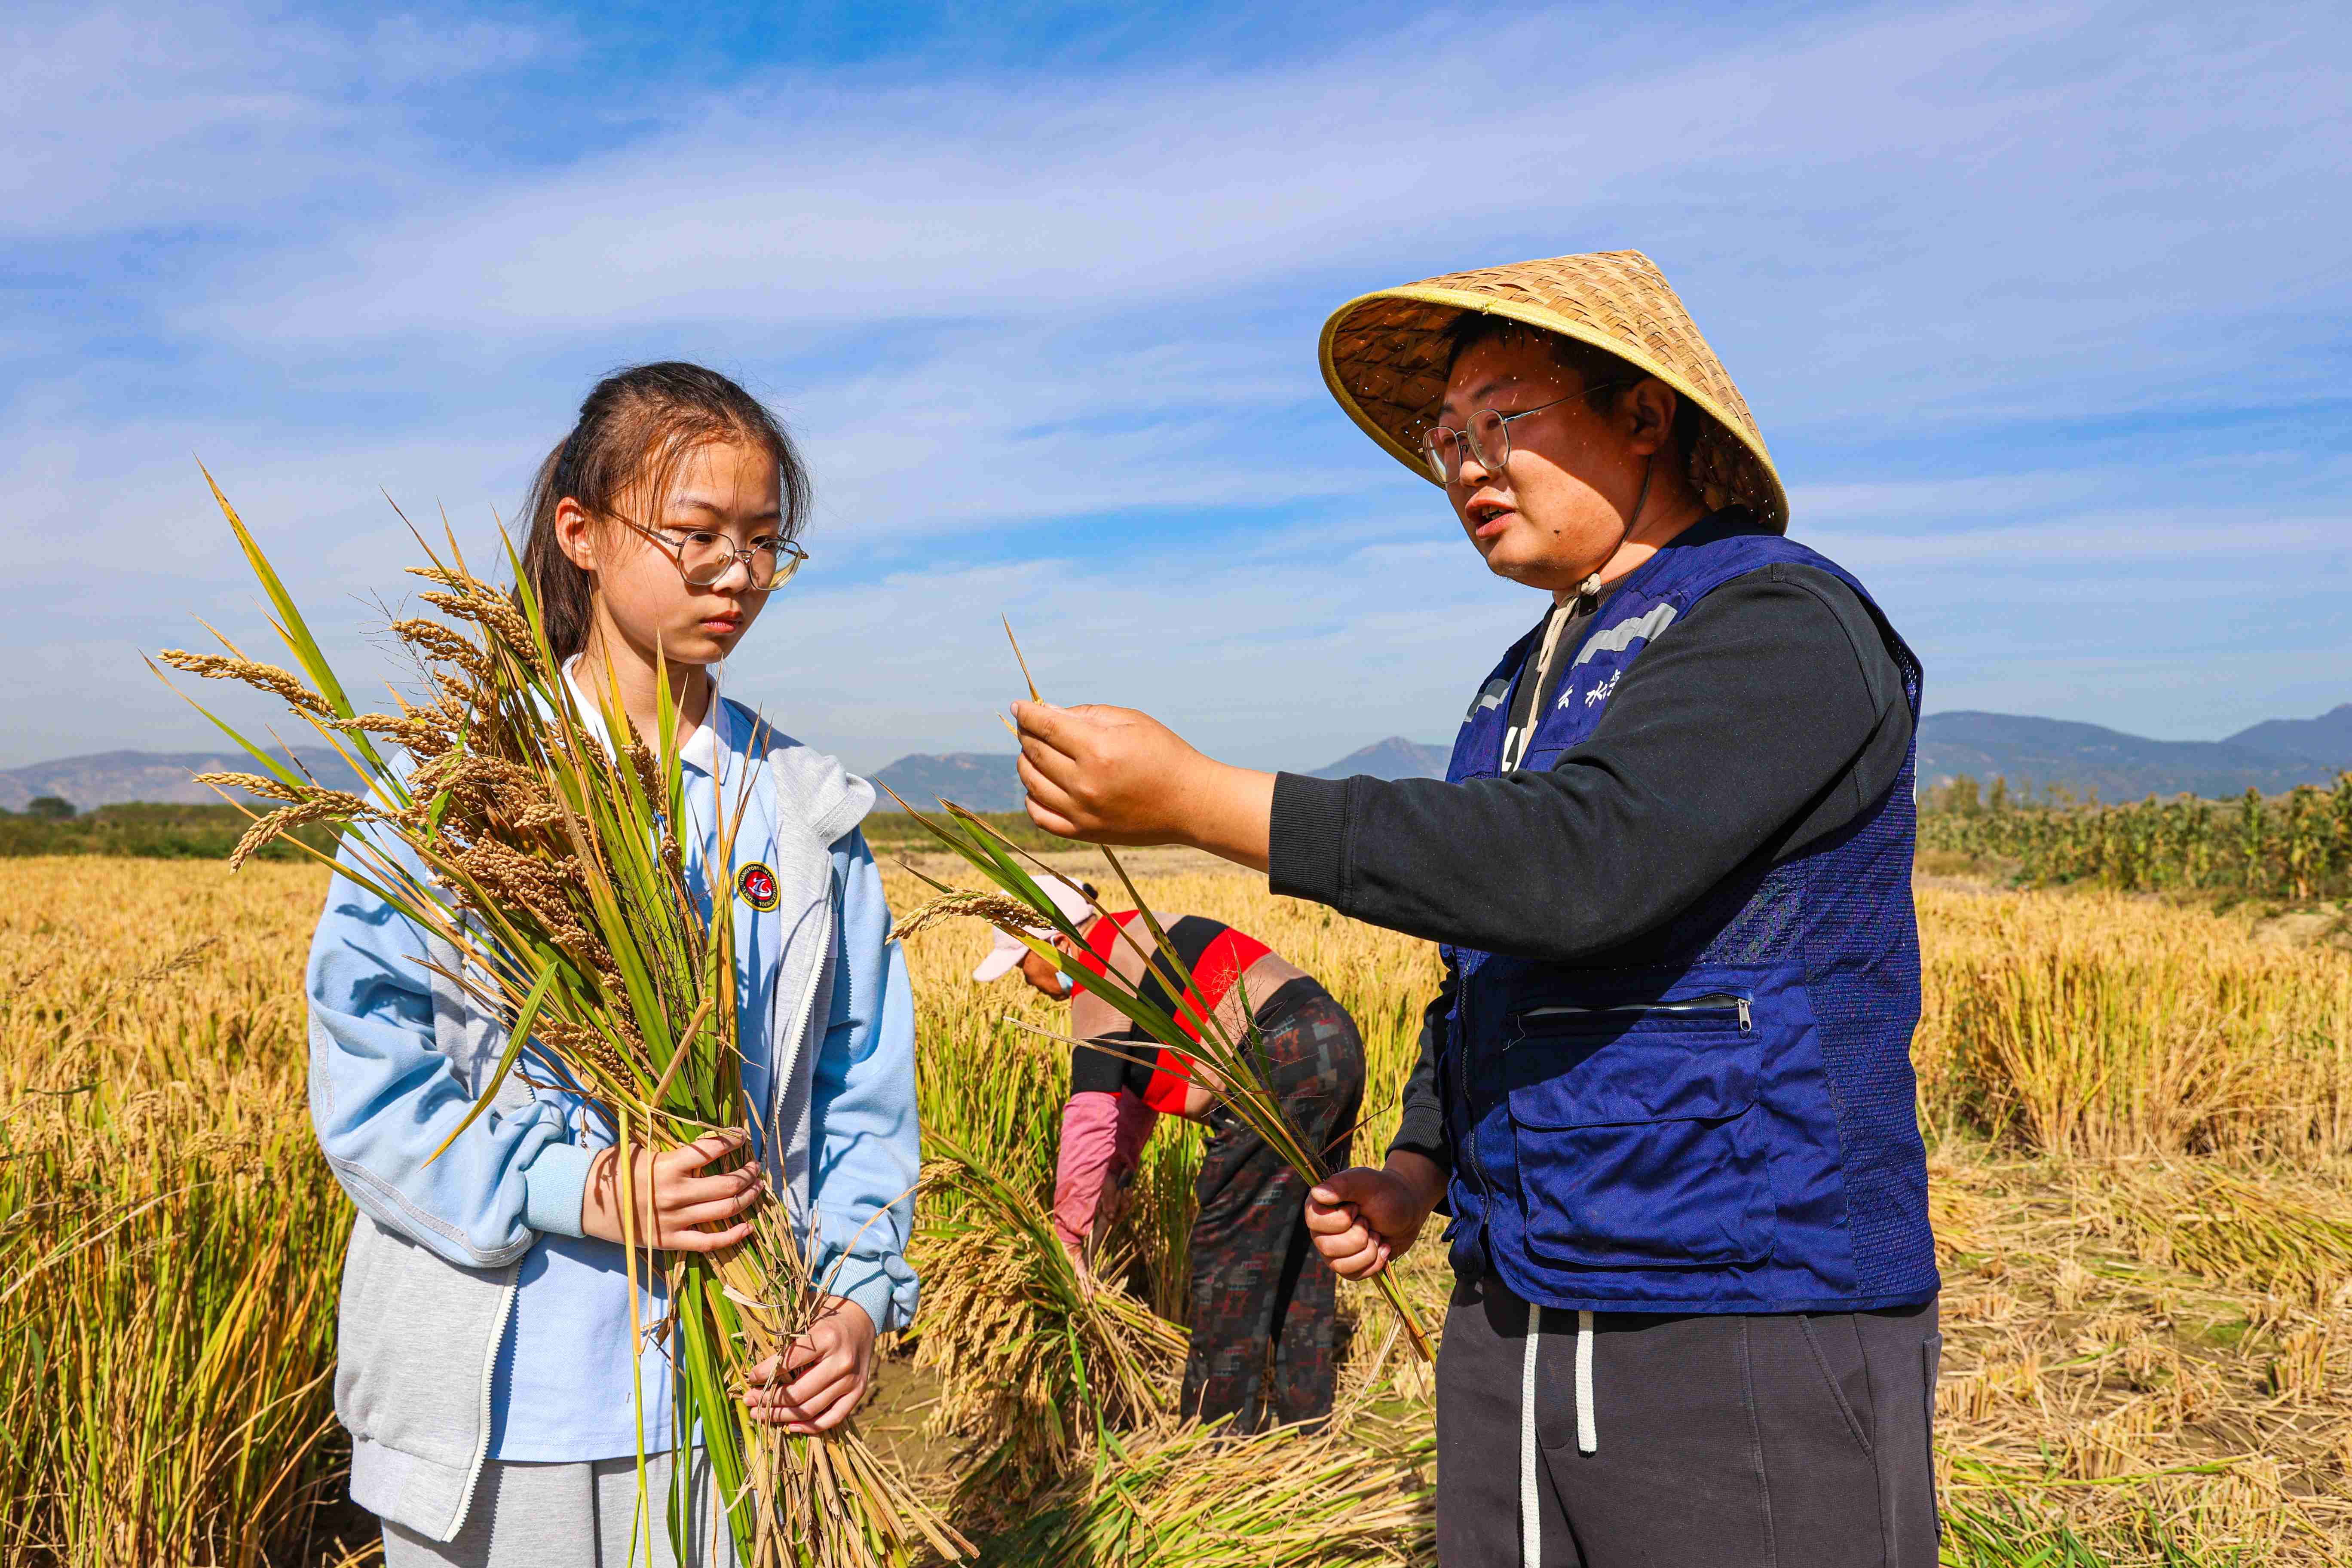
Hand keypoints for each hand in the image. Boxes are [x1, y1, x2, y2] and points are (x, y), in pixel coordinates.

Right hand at [578, 1129, 762, 1253]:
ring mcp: (675, 1219)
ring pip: (725, 1209)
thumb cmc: (615, 1172)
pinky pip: (709, 1242)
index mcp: (669, 1165)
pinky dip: (733, 1236)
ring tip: (757, 1188)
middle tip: (755, 1167)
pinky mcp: (670, 1240)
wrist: (586, 1203)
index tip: (743, 1137)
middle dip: (748, 1173)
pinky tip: (748, 1227)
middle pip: (727, 1183)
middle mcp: (676, 1192)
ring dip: (747, 1198)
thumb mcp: (642, 1150)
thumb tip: (705, 1143)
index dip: (733, 1140)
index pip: (712, 1149)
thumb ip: (673, 1150)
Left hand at [742, 1297, 876, 1432]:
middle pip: (798, 1393)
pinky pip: (833, 1418)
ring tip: (760, 1414)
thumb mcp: (806, 1315)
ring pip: (811, 1409)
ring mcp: (851, 1380)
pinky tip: (790, 1426)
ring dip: (781, 1416)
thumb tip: (755, 1363)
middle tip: (749, 1400)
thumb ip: (784, 1335)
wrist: (861, 1319)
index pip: (788, 1362)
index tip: (750, 1378)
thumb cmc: (826, 1317)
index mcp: (826, 1337)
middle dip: (768, 1400)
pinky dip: (810, 1427)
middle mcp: (841, 1361)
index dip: (765, 1373)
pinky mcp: (858, 1392)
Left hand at [1012, 701, 1274, 870]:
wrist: (1190, 803)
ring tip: (1036, 753)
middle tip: (1031, 726)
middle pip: (1034, 752)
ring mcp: (1082, 812)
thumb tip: (1046, 712)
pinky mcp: (1084, 832)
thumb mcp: (1131, 721)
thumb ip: (1086, 715)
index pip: (1045, 726)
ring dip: (1026, 763)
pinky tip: (1038, 785)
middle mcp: (1085, 783)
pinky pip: (1040, 816)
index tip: (1018, 707)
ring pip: (1031, 782)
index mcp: (1098, 750)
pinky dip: (1031, 798)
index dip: (1027, 713)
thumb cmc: (1164, 754)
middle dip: (1028, 734)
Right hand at [1303, 1152, 1445, 1279]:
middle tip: (1368, 1221)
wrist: (1408, 1213)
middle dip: (1358, 1236)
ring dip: (1367, 1250)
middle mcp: (1320, 1229)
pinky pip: (1352, 1275)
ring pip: (1339, 1265)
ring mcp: (1332, 1250)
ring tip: (1376, 1234)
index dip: (1341, 1219)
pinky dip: (1374, 1262)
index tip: (1357, 1207)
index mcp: (1319, 1205)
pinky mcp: (1347, 1265)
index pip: (1315, 1221)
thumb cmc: (1386, 1193)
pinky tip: (1381, 1247)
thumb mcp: (1367, 1183)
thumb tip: (1317, 1193)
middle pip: (1327, 1247)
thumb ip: (1343, 1183)